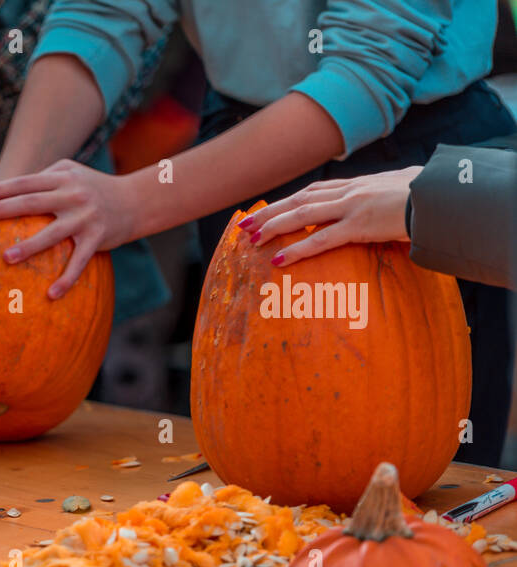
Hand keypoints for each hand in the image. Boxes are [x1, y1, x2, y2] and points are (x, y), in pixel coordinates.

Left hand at [0, 159, 138, 298]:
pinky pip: (79, 262)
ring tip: (6, 257)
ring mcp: (85, 217)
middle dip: (3, 210)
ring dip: (29, 246)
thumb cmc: (93, 188)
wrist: (136, 200)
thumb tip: (4, 191)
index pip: (23, 183)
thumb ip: (42, 178)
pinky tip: (51, 295)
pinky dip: (67, 279)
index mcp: (61, 178)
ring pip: (53, 233)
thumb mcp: (70, 173)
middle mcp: (73, 195)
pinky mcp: (98, 238)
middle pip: (31, 203)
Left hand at [240, 167, 420, 265]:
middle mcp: (349, 192)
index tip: (265, 210)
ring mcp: (353, 207)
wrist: (446, 195)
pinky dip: (297, 249)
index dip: (285, 202)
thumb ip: (381, 198)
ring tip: (252, 239)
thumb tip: (381, 206)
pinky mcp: (360, 225)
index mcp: (356, 185)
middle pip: (298, 201)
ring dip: (273, 227)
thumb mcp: (399, 190)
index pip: (312, 192)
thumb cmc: (428, 194)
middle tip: (244, 224)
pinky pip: (321, 240)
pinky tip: (278, 258)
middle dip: (268, 212)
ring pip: (302, 216)